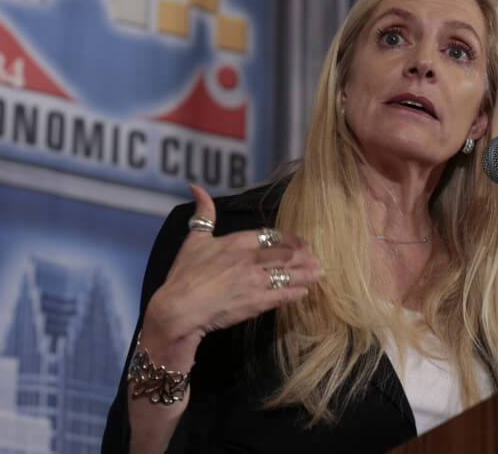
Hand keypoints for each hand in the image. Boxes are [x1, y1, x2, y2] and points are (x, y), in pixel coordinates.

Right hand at [140, 184, 322, 369]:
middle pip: (286, 254)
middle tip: (317, 258)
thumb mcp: (194, 239)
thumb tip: (197, 187)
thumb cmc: (184, 275)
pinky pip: (283, 296)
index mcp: (236, 241)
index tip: (300, 242)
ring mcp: (255, 281)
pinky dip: (296, 293)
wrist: (178, 309)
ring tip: (319, 273)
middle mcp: (250, 259)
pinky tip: (304, 292)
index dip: (289, 239)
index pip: (271, 235)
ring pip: (289, 275)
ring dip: (306, 274)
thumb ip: (203, 213)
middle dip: (304, 256)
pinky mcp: (256, 303)